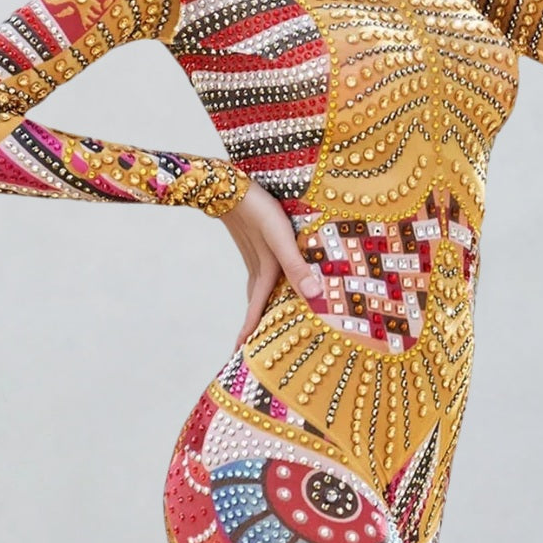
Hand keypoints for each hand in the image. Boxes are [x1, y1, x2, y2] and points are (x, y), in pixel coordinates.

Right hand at [218, 180, 324, 348]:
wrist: (227, 186)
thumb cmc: (259, 210)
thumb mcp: (281, 238)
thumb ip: (297, 266)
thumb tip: (315, 295)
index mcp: (265, 273)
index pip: (257, 312)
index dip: (251, 334)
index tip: (239, 356)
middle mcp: (257, 270)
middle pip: (255, 305)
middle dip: (253, 327)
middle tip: (246, 348)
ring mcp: (253, 257)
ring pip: (256, 291)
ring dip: (257, 308)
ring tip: (259, 322)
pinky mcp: (253, 245)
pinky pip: (258, 276)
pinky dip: (261, 290)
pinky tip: (268, 283)